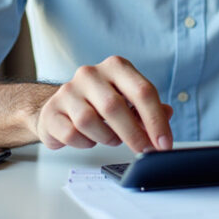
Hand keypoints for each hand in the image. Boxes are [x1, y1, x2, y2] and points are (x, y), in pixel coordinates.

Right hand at [35, 55, 172, 152]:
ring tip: (111, 138)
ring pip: (90, 122)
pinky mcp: (51, 111)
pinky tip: (89, 138)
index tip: (164, 143)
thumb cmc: (99, 104)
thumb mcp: (128, 100)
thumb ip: (149, 108)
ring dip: (107, 137)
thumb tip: (167, 114)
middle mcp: (90, 74)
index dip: (156, 120)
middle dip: (134, 134)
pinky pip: (71, 134)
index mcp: (116, 67)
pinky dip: (86, 143)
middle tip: (144, 151)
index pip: (142, 91)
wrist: (59, 108)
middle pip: (115, 107)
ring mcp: (67, 91)